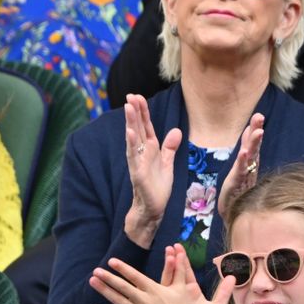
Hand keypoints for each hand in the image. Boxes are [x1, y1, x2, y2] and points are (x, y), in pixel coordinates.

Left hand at [90, 255, 233, 303]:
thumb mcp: (181, 288)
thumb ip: (178, 269)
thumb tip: (180, 251)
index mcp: (153, 289)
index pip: (134, 276)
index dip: (122, 268)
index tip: (111, 261)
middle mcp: (144, 300)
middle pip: (122, 287)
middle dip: (108, 278)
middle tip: (96, 270)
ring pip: (117, 300)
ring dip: (104, 290)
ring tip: (92, 281)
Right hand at [123, 94, 182, 247]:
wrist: (153, 208)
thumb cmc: (158, 187)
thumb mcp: (168, 163)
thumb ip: (170, 147)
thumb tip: (175, 131)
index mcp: (150, 149)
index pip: (145, 126)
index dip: (142, 112)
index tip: (138, 97)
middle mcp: (141, 153)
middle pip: (137, 128)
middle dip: (134, 111)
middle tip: (130, 95)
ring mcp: (137, 162)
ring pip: (133, 138)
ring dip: (130, 122)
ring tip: (128, 107)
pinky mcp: (138, 172)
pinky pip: (134, 156)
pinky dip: (131, 144)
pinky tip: (129, 132)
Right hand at [161, 244, 229, 303]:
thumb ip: (224, 292)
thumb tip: (233, 277)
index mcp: (192, 292)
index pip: (186, 272)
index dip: (183, 260)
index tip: (179, 248)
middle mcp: (181, 294)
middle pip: (176, 273)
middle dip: (173, 259)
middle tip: (171, 246)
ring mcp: (173, 300)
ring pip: (169, 279)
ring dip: (168, 266)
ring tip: (169, 253)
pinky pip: (164, 290)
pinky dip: (164, 279)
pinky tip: (165, 269)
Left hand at [217, 113, 263, 219]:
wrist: (232, 214)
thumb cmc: (238, 192)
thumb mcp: (240, 169)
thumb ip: (244, 153)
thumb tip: (247, 134)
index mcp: (249, 163)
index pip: (253, 144)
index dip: (254, 130)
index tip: (258, 116)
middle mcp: (249, 168)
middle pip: (254, 147)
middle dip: (256, 131)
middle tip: (259, 117)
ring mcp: (244, 175)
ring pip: (250, 157)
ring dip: (253, 144)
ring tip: (257, 131)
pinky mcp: (237, 184)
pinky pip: (240, 171)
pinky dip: (242, 161)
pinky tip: (243, 152)